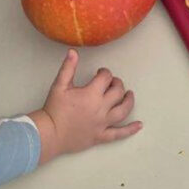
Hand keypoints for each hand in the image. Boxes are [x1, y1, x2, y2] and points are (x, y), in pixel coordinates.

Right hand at [29, 49, 140, 164]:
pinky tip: (139, 125)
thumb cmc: (54, 109)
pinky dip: (130, 130)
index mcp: (91, 94)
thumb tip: (73, 52)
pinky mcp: (101, 136)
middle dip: (117, 84)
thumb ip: (68, 68)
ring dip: (128, 101)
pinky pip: (119, 134)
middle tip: (113, 82)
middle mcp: (100, 108)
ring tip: (129, 95)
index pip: (106, 78)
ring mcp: (102, 123)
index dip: (104, 72)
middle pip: (118, 92)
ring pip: (123, 111)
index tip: (100, 73)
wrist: (49, 134)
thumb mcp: (59, 86)